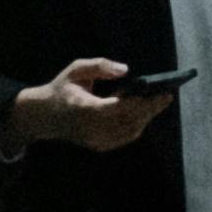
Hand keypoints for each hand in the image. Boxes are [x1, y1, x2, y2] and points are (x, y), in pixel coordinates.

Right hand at [9, 56, 173, 154]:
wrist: (44, 116)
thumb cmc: (62, 88)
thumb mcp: (76, 69)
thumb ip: (100, 66)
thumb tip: (125, 70)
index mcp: (83, 107)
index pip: (116, 107)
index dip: (138, 101)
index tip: (156, 93)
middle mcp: (90, 127)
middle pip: (128, 120)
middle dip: (150, 109)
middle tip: (167, 96)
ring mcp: (94, 140)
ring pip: (129, 131)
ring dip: (146, 117)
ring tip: (159, 102)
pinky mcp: (98, 146)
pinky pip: (124, 137)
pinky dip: (137, 126)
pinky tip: (145, 114)